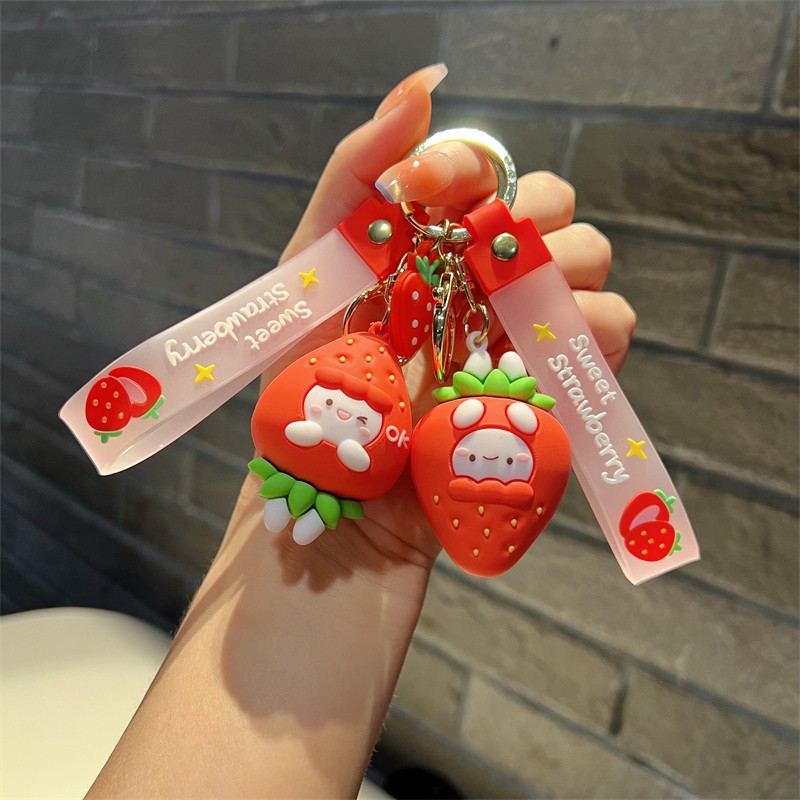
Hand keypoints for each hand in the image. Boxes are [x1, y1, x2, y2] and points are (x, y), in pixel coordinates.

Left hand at [253, 63, 634, 583]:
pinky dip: (589, 331)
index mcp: (431, 243)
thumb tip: (426, 83)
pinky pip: (608, 336)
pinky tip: (530, 351)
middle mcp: (480, 279)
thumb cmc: (307, 385)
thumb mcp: (314, 269)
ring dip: (560, 272)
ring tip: (500, 316)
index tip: (419, 191)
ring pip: (592, 263)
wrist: (333, 492)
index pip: (483, 168)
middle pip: (554, 206)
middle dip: (526, 217)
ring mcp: (517, 330)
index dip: (462, 165)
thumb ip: (357, 173)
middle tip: (474, 262)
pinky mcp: (545, 386)